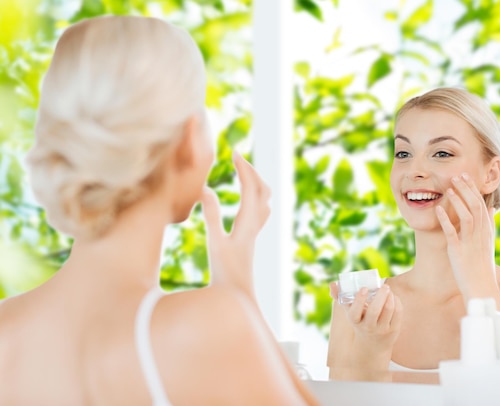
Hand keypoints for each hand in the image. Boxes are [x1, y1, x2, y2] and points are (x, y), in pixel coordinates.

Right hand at [200, 152, 270, 295]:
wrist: (239, 300)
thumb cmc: (225, 275)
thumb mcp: (215, 243)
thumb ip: (211, 215)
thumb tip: (205, 188)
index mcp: (247, 223)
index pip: (251, 187)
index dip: (244, 168)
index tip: (234, 151)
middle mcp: (255, 226)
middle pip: (262, 190)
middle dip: (252, 170)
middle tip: (238, 157)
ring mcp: (254, 233)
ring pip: (264, 201)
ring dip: (256, 182)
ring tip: (242, 171)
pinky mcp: (249, 240)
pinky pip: (259, 213)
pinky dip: (255, 198)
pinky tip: (245, 200)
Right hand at [333, 282, 402, 360]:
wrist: (373, 344)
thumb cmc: (360, 321)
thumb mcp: (350, 311)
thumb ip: (340, 297)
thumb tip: (332, 284)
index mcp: (355, 320)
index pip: (355, 311)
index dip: (359, 300)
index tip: (364, 288)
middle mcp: (368, 326)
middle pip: (374, 311)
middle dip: (380, 296)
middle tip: (384, 286)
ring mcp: (381, 329)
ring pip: (388, 310)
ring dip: (390, 297)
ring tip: (388, 290)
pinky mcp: (393, 330)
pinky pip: (397, 313)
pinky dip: (397, 302)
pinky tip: (394, 297)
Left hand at [435, 173, 497, 298]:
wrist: (482, 287)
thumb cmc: (482, 265)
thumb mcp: (488, 242)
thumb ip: (489, 224)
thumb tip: (491, 208)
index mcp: (487, 231)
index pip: (482, 204)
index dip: (474, 189)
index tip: (466, 176)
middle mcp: (481, 234)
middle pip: (476, 206)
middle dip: (466, 189)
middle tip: (457, 175)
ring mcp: (470, 243)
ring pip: (467, 217)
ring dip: (458, 201)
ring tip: (448, 188)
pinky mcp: (459, 252)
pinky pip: (452, 233)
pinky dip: (446, 220)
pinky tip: (438, 209)